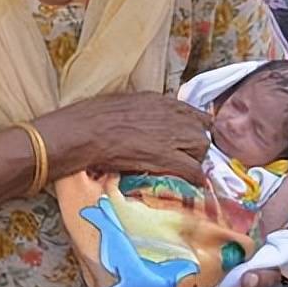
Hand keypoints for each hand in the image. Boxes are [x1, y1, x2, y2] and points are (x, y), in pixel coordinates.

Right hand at [37, 92, 212, 183]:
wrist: (84, 131)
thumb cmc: (93, 116)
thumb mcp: (125, 103)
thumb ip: (145, 111)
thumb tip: (147, 121)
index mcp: (160, 101)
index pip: (195, 112)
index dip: (195, 128)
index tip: (190, 138)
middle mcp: (171, 115)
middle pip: (202, 131)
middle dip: (196, 146)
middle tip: (185, 157)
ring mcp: (171, 136)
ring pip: (202, 149)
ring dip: (195, 160)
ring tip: (183, 170)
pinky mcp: (166, 158)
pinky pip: (193, 170)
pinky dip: (194, 179)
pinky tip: (188, 185)